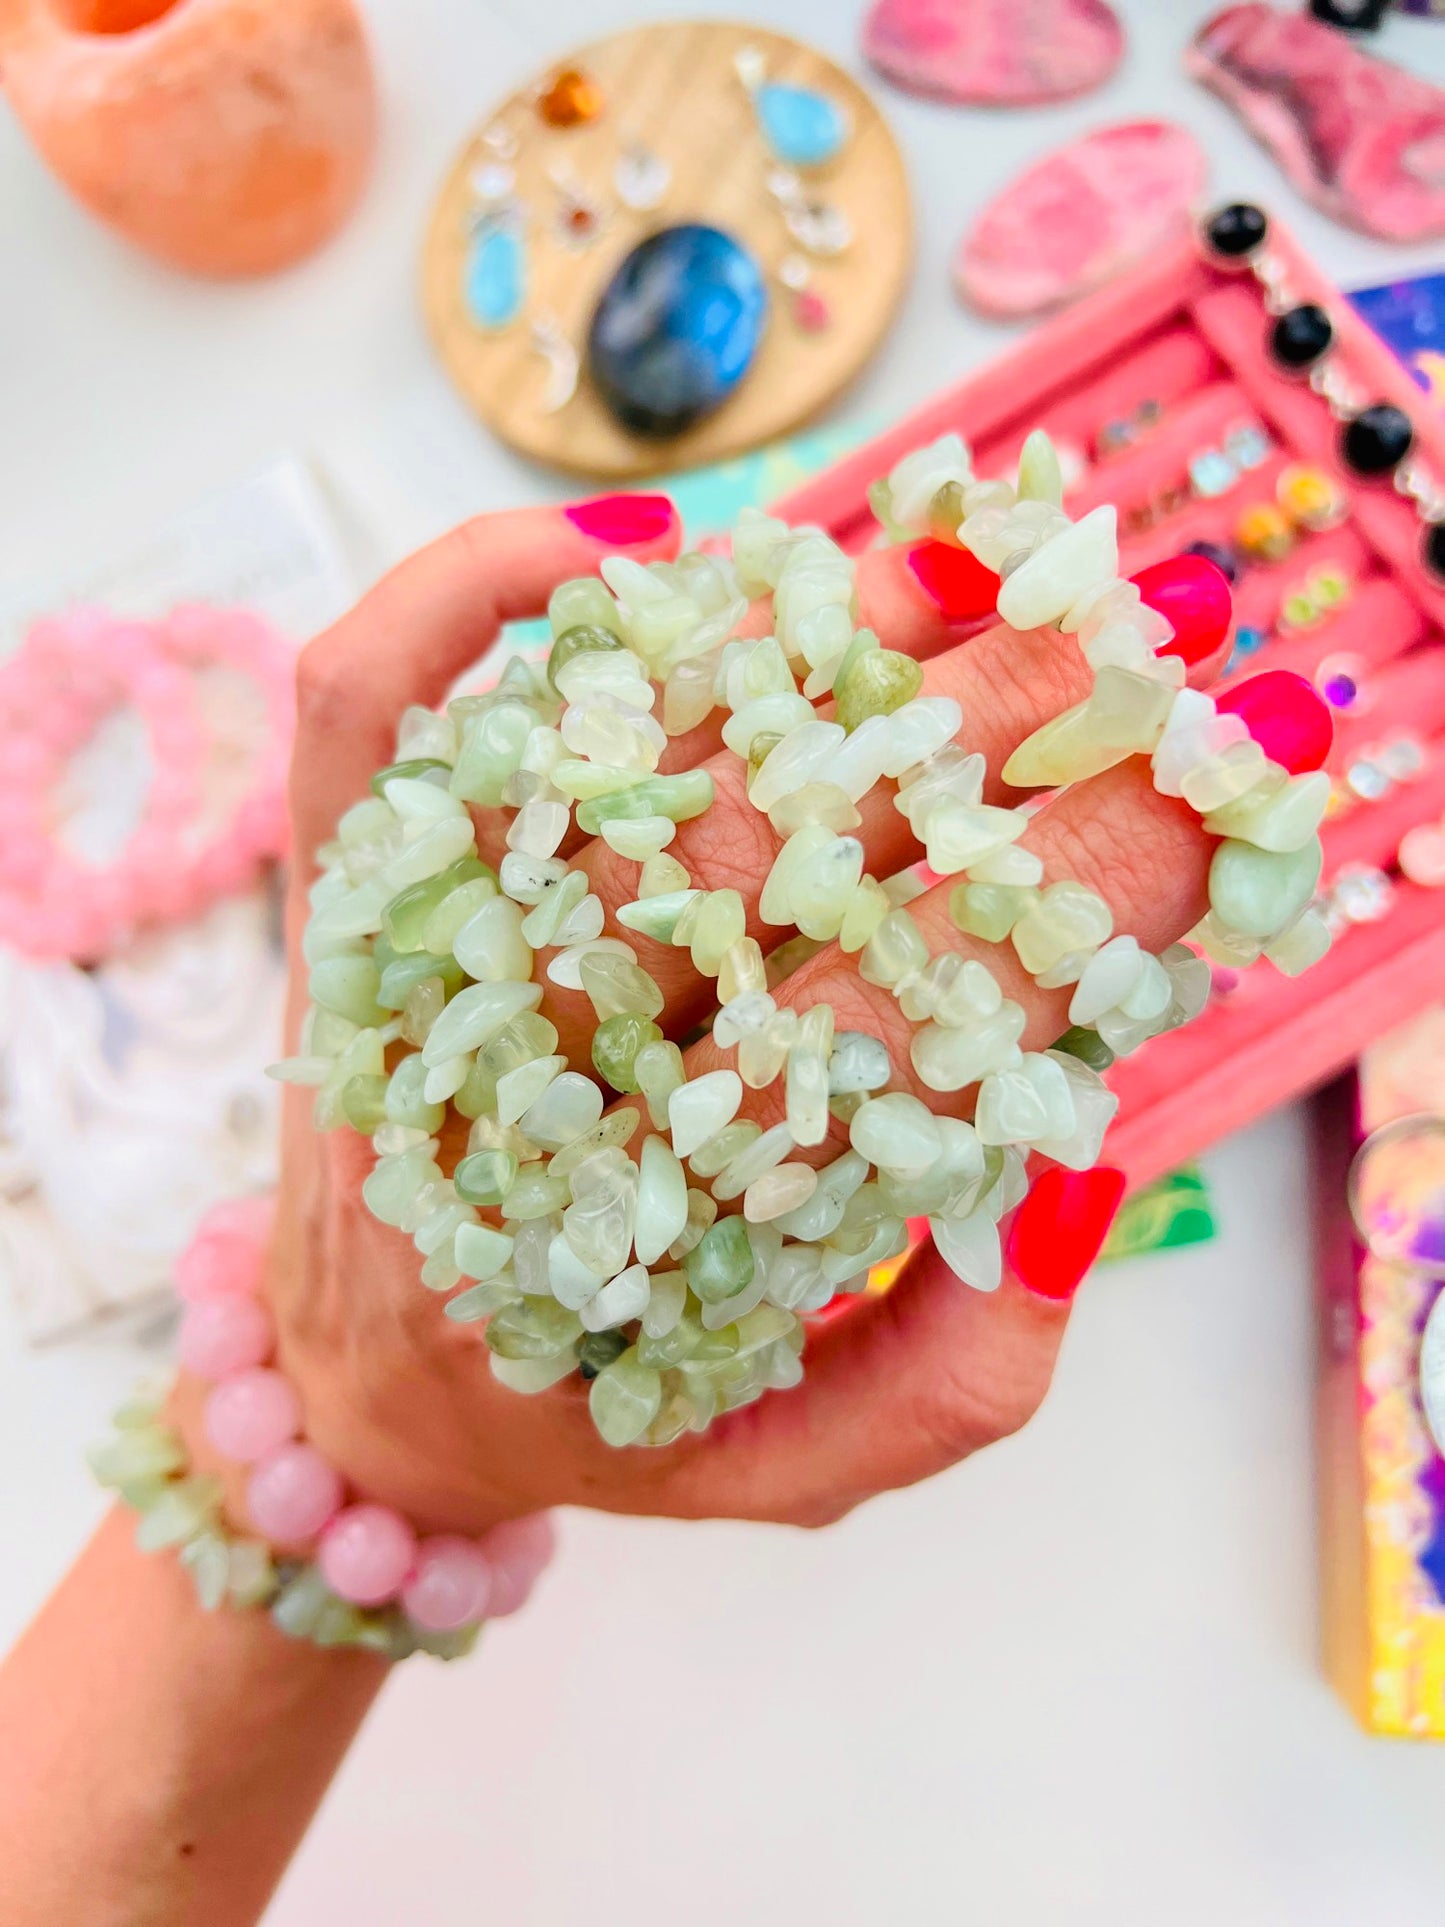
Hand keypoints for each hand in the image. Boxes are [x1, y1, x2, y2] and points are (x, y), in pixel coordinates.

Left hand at [233, 495, 1226, 1533]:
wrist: (365, 1396)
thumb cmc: (601, 1413)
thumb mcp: (803, 1461)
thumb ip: (960, 1372)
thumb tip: (1076, 1168)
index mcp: (662, 1243)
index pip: (897, 1023)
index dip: (1062, 890)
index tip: (1189, 794)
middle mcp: (525, 1089)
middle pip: (766, 850)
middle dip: (969, 728)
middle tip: (1117, 646)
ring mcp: (413, 972)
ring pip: (602, 753)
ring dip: (786, 640)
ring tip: (950, 575)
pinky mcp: (337, 900)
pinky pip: (367, 708)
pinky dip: (466, 590)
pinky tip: (617, 554)